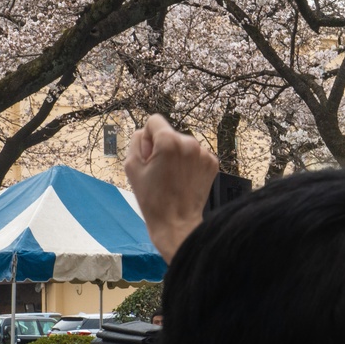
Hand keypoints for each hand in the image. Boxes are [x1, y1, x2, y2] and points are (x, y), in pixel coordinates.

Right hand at [125, 115, 218, 261]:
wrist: (176, 222)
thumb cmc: (152, 198)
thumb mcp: (131, 167)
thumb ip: (136, 141)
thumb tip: (146, 133)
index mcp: (169, 141)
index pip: (154, 121)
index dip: (147, 138)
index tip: (148, 155)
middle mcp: (190, 143)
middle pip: (170, 133)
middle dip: (162, 147)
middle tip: (158, 171)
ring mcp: (204, 153)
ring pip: (183, 144)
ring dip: (176, 155)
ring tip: (171, 177)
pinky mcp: (212, 163)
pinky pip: (195, 154)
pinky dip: (189, 164)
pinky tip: (183, 179)